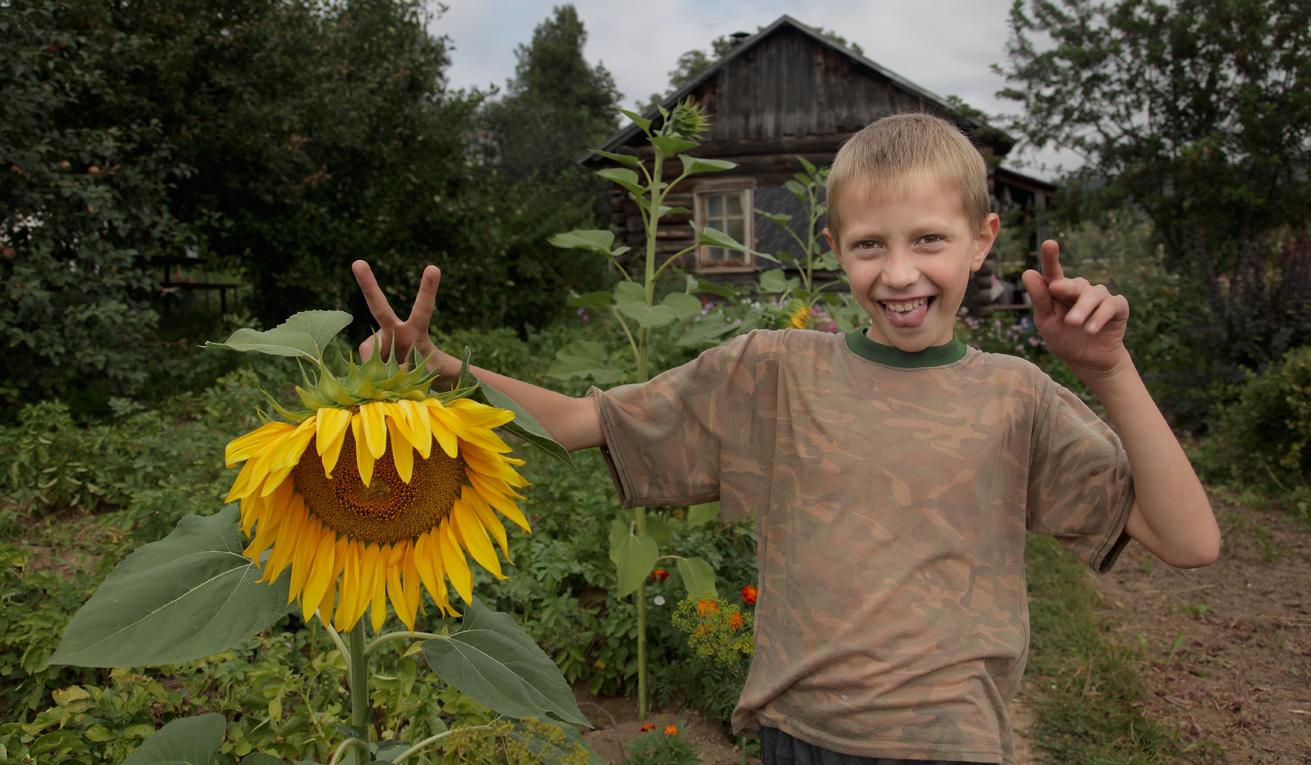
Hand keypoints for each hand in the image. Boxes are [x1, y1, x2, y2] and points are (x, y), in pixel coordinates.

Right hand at [351, 260, 447, 371]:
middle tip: (358, 263)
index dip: (428, 289)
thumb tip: (388, 371)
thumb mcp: (438, 371)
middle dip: (368, 284)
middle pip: (378, 306)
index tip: (433, 268)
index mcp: (416, 330)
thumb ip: (419, 370)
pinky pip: (365, 366)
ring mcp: (378, 340)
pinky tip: (381, 377)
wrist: (414, 379)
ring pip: (371, 354)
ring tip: (397, 377)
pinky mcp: (366, 353)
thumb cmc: (433, 370)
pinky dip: (373, 376)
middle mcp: (394, 330)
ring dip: (382, 371)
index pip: (424, 308)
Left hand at [1021, 240, 1129, 379]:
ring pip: (1093, 294)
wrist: (1088, 360)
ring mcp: (1100, 296)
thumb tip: (1028, 273)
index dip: (1051, 257)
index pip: (1053, 272)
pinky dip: (1100, 316)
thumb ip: (1040, 299)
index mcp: (1060, 291)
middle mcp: (1080, 290)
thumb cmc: (1064, 339)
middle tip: (1057, 290)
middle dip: (1066, 288)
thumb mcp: (1046, 322)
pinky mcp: (1118, 306)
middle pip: (1074, 283)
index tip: (1049, 243)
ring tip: (1076, 324)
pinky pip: (1111, 305)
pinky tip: (1091, 329)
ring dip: (1083, 308)